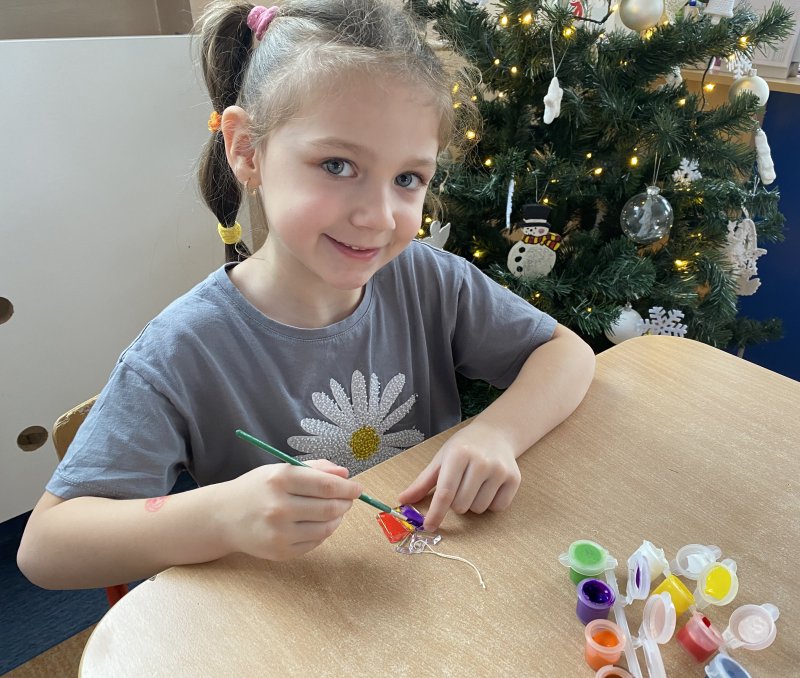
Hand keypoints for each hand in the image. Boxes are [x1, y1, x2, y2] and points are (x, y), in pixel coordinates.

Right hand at [221, 460, 361, 560]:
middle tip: (348, 498)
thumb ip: (315, 469)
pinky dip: (323, 532)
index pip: (326, 486)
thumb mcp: (281, 469)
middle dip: (345, 503)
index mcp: (280, 480)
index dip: (348, 488)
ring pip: (326, 528)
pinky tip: (315, 523)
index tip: (357, 488)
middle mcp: (278, 507)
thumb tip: (345, 475)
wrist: (224, 517)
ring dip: (337, 518)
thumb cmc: (257, 489)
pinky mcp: (280, 552)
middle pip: (329, 508)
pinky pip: (315, 542)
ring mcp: (278, 533)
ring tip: (333, 510)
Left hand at [397, 422, 520, 530]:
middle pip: (461, 505)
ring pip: (478, 509)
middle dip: (455, 502)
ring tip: (474, 484)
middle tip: (459, 485)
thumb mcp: (441, 459)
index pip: (445, 492)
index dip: (435, 512)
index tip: (428, 526)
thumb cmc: (464, 447)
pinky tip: (488, 487)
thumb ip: (422, 482)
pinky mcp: (514, 479)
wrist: (496, 434)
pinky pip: (497, 508)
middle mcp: (481, 461)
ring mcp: (500, 470)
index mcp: (459, 454)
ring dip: (472, 503)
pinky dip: (490, 504)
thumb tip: (402, 500)